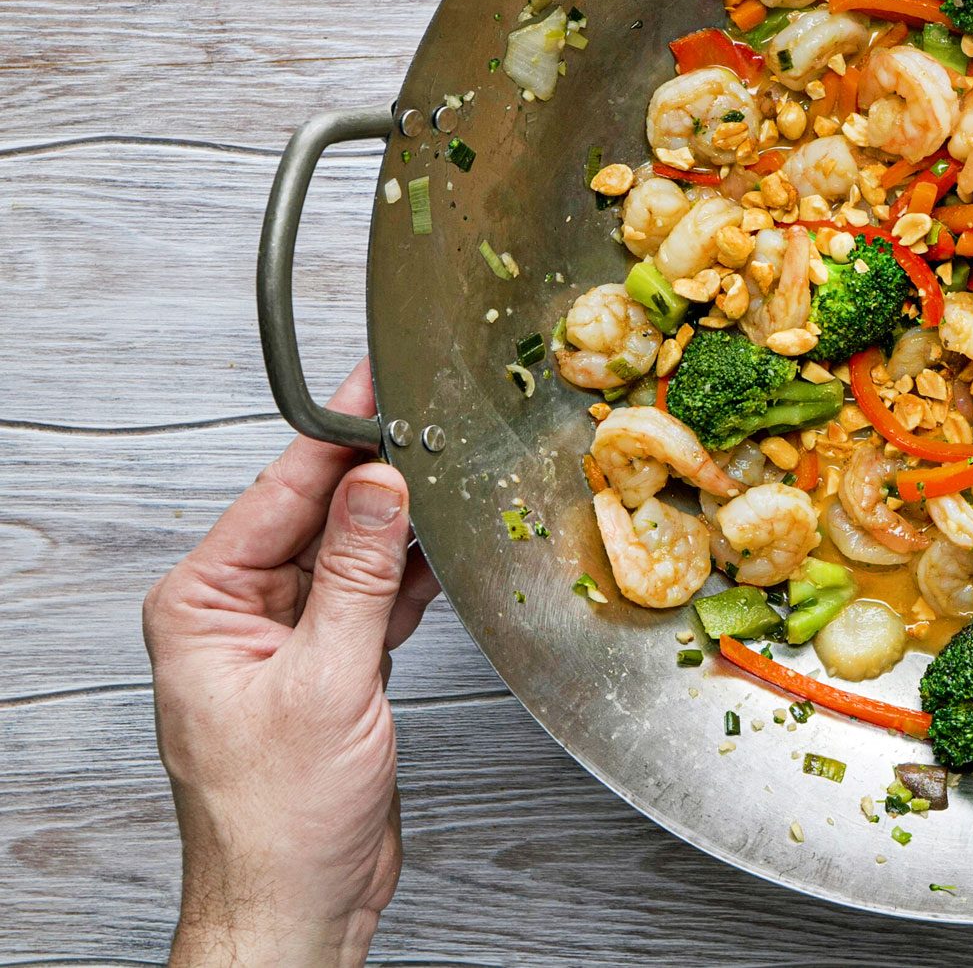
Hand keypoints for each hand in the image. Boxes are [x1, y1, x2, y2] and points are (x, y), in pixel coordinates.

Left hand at [143, 363, 438, 966]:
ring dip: (400, 526)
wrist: (297, 903)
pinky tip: (444, 549)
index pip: (278, 494)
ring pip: (351, 553)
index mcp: (202, 605)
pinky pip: (371, 596)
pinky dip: (408, 576)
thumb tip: (378, 485)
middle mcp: (236, 613)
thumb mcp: (326, 680)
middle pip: (316, 515)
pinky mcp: (329, 667)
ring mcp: (284, 639)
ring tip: (452, 480)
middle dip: (377, 476)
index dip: (336, 438)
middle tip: (435, 427)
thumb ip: (355, 574)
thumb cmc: (278, 820)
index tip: (377, 388)